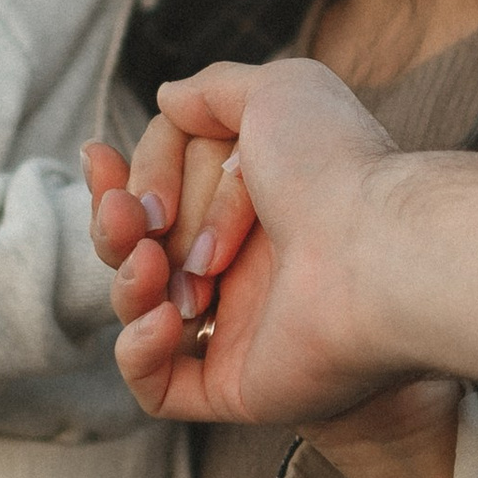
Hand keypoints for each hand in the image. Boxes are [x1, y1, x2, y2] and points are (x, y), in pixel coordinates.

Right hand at [92, 60, 415, 426]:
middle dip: (117, 226)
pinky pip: (156, 385)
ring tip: (154, 260)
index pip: (158, 192)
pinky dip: (138, 351)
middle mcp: (245, 264)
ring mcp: (239, 329)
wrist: (375, 249)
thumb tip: (167, 97)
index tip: (103, 158)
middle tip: (133, 215)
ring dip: (127, 278)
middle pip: (139, 250)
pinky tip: (162, 317)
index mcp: (252, 202)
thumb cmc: (331, 167)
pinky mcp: (235, 387)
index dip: (127, 178)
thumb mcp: (275, 90)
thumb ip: (213, 91)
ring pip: (140, 311)